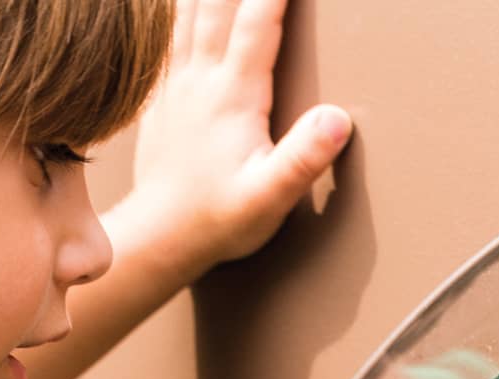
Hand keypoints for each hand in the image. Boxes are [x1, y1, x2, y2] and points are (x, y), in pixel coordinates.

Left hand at [124, 0, 352, 281]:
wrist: (160, 236)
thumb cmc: (218, 221)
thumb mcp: (269, 199)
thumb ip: (303, 159)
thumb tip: (338, 118)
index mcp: (234, 96)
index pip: (258, 21)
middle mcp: (202, 79)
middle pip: (217, 2)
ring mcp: (176, 83)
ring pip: (187, 9)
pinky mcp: (160, 95)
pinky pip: (165, 33)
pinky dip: (175, 8)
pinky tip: (180, 1)